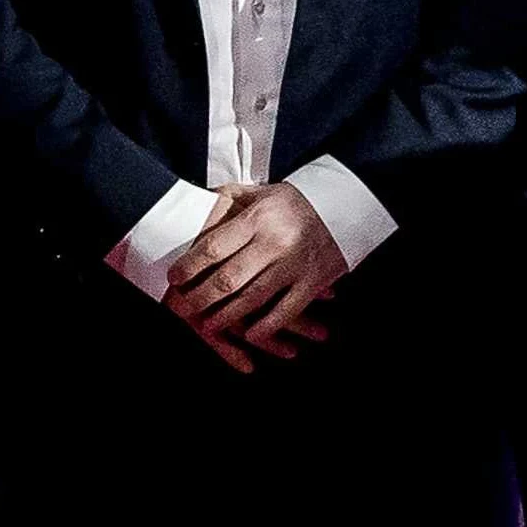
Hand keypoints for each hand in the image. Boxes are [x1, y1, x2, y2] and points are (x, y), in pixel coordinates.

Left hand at [162, 184, 342, 369]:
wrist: (352, 201)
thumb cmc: (300, 200)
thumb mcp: (263, 192)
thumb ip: (230, 199)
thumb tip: (196, 203)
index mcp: (258, 219)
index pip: (213, 247)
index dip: (188, 267)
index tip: (174, 278)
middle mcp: (274, 242)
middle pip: (227, 279)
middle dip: (198, 299)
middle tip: (182, 308)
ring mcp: (295, 264)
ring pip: (252, 299)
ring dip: (225, 317)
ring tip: (208, 325)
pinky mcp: (315, 281)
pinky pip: (286, 311)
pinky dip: (266, 328)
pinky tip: (251, 335)